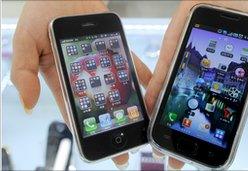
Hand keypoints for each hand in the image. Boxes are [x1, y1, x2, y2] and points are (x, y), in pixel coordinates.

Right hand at [10, 1, 151, 168]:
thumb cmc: (41, 12)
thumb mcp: (25, 42)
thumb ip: (24, 72)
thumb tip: (28, 105)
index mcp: (61, 78)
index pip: (75, 110)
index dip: (86, 131)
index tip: (98, 148)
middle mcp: (84, 75)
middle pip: (100, 106)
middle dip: (112, 127)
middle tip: (126, 149)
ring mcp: (101, 63)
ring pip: (117, 89)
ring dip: (129, 108)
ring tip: (142, 127)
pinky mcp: (115, 49)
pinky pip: (130, 65)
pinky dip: (141, 78)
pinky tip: (150, 93)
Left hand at [145, 1, 247, 168]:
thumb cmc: (241, 16)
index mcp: (223, 81)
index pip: (215, 112)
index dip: (208, 132)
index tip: (201, 150)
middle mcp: (202, 79)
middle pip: (189, 111)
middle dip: (181, 134)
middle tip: (173, 158)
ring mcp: (184, 69)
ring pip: (172, 98)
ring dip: (164, 120)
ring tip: (157, 140)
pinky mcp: (170, 55)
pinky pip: (160, 76)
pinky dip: (155, 92)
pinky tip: (150, 108)